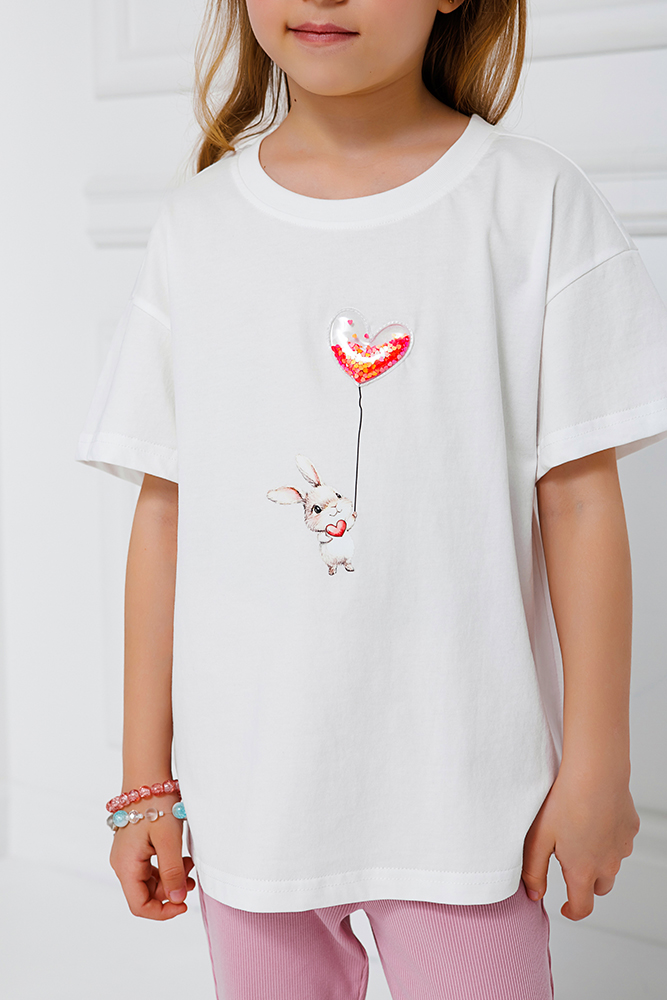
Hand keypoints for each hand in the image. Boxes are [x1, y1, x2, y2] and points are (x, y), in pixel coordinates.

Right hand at [110, 799, 195, 919]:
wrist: (147, 776)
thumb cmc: (157, 804)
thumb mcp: (169, 841)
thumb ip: (172, 873)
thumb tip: (176, 900)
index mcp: (125, 866)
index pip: (139, 906)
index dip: (162, 911)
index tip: (184, 904)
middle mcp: (121, 863)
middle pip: (145, 894)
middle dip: (170, 891)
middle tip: (191, 876)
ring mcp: (127, 855)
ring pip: (149, 880)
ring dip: (170, 877)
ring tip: (189, 864)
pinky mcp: (134, 846)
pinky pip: (149, 866)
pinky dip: (166, 866)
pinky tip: (181, 856)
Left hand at [521, 769, 639, 919]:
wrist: (595, 773)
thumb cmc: (564, 802)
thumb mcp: (538, 838)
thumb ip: (534, 870)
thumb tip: (534, 894)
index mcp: (583, 871)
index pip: (582, 908)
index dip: (572, 912)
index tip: (565, 908)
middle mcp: (607, 864)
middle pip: (599, 888)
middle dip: (586, 883)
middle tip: (570, 862)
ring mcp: (622, 847)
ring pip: (612, 863)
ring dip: (599, 859)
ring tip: (581, 834)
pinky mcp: (631, 828)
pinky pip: (620, 841)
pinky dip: (609, 837)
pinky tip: (595, 817)